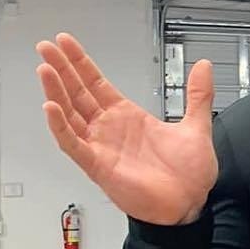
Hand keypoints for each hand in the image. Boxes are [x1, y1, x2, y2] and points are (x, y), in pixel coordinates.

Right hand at [37, 33, 218, 226]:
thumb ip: (198, 95)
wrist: (190, 205)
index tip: (66, 43)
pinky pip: (74, 144)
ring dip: (56, 92)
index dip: (81, 63)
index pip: (96, 83)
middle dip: (61, 69)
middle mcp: (110, 129)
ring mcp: (101, 146)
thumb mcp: (196, 126)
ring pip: (70, 115)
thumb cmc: (188, 175)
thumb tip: (203, 66)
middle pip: (77, 93)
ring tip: (46, 69)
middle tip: (45, 47)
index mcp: (128, 117)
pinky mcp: (99, 166)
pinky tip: (52, 108)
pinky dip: (61, 126)